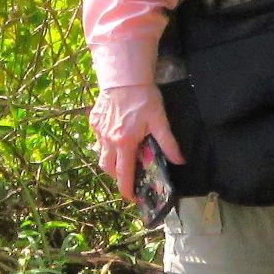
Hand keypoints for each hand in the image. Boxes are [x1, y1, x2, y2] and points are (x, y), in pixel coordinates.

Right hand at [89, 85, 183, 202]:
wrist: (124, 76)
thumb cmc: (143, 98)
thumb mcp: (160, 120)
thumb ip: (168, 143)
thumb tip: (180, 161)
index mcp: (125, 143)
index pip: (123, 174)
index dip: (126, 189)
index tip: (131, 197)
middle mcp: (108, 140)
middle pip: (107, 168)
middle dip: (116, 177)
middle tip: (128, 176)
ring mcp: (98, 131)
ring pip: (100, 155)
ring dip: (111, 161)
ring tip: (122, 157)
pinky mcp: (93, 121)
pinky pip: (97, 140)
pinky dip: (105, 144)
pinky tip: (116, 137)